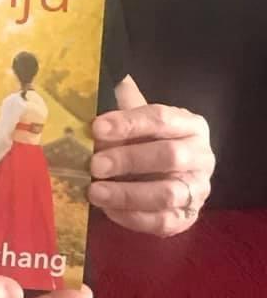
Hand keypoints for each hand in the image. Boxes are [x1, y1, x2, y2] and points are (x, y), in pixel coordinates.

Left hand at [88, 76, 214, 236]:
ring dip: (127, 194)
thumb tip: (112, 75)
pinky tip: (108, 210)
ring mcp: (199, 190)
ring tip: (95, 192)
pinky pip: (163, 222)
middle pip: (168, 156)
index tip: (96, 128)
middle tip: (94, 164)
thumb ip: (127, 101)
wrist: (169, 173)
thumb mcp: (140, 115)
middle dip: (128, 160)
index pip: (160, 118)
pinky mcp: (189, 217)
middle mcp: (202, 156)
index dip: (128, 122)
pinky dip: (133, 217)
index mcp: (191, 124)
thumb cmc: (150, 138)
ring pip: (167, 193)